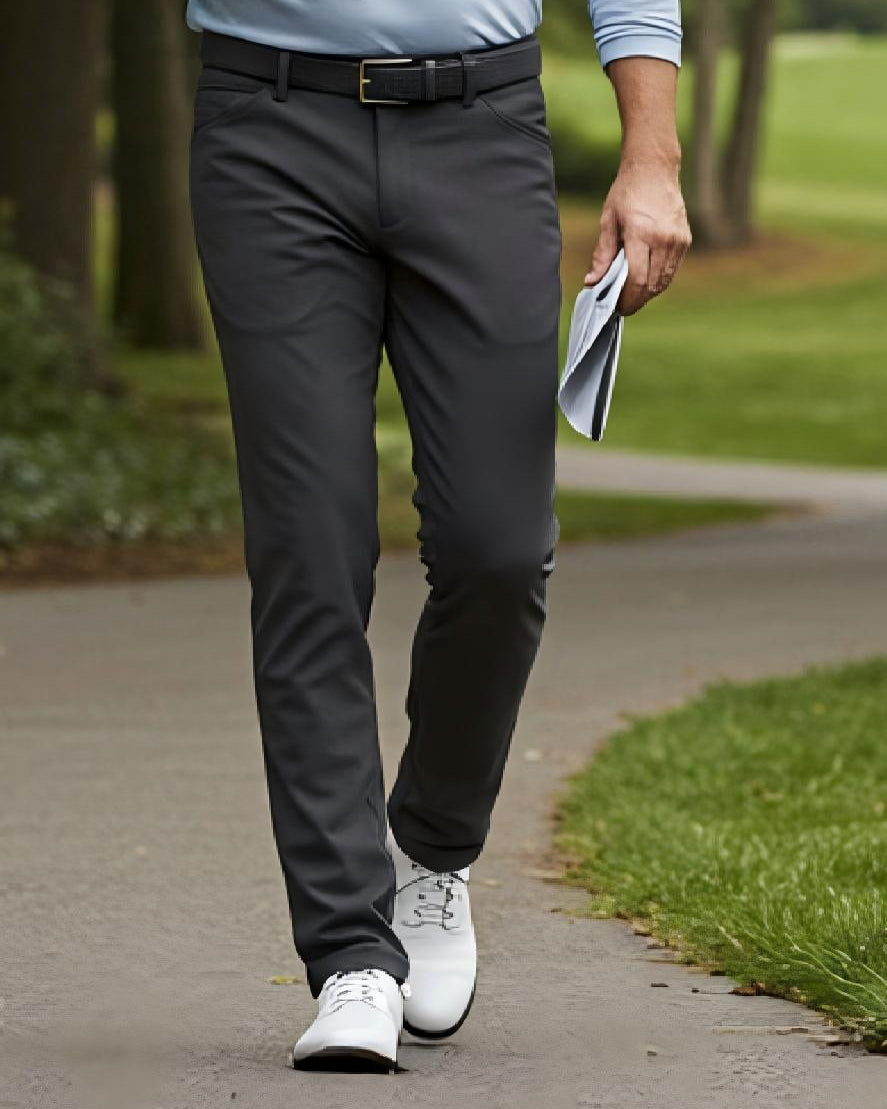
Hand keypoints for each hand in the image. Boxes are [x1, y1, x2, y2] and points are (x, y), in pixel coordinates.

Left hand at [584, 159, 691, 315]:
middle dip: (636, 301)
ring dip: (648, 294)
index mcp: (642, 233)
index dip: (627, 299)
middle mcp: (664, 239)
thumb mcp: (608, 221)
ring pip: (664, 281)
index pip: (637, 279)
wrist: (655, 169)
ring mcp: (678, 240)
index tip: (616, 308)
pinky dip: (658, 281)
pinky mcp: (685, 239)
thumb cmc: (626, 193)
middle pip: (652, 285)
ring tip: (632, 297)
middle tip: (622, 307)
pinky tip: (645, 282)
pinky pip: (671, 270)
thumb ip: (602, 255)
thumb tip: (592, 282)